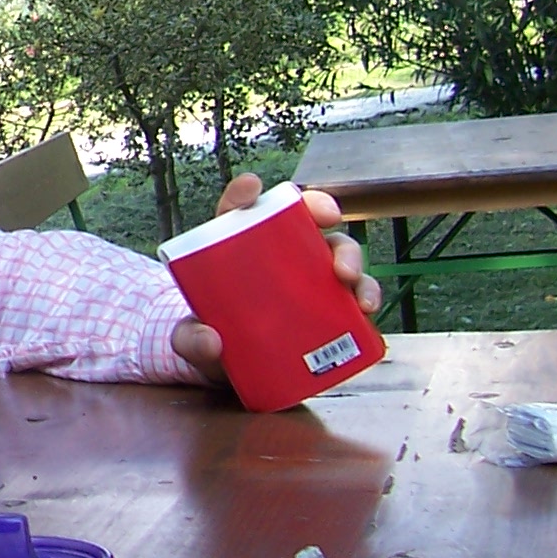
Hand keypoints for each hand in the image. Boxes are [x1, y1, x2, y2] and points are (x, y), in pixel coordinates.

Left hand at [170, 174, 380, 386]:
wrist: (235, 371)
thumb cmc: (212, 337)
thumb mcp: (191, 340)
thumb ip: (191, 341)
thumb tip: (211, 343)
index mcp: (237, 249)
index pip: (238, 212)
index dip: (244, 195)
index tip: (251, 186)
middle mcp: (279, 255)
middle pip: (302, 219)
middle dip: (319, 208)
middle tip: (327, 218)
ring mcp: (310, 280)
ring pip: (337, 253)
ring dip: (350, 256)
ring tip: (349, 277)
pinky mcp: (332, 309)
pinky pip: (356, 295)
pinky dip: (366, 295)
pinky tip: (366, 307)